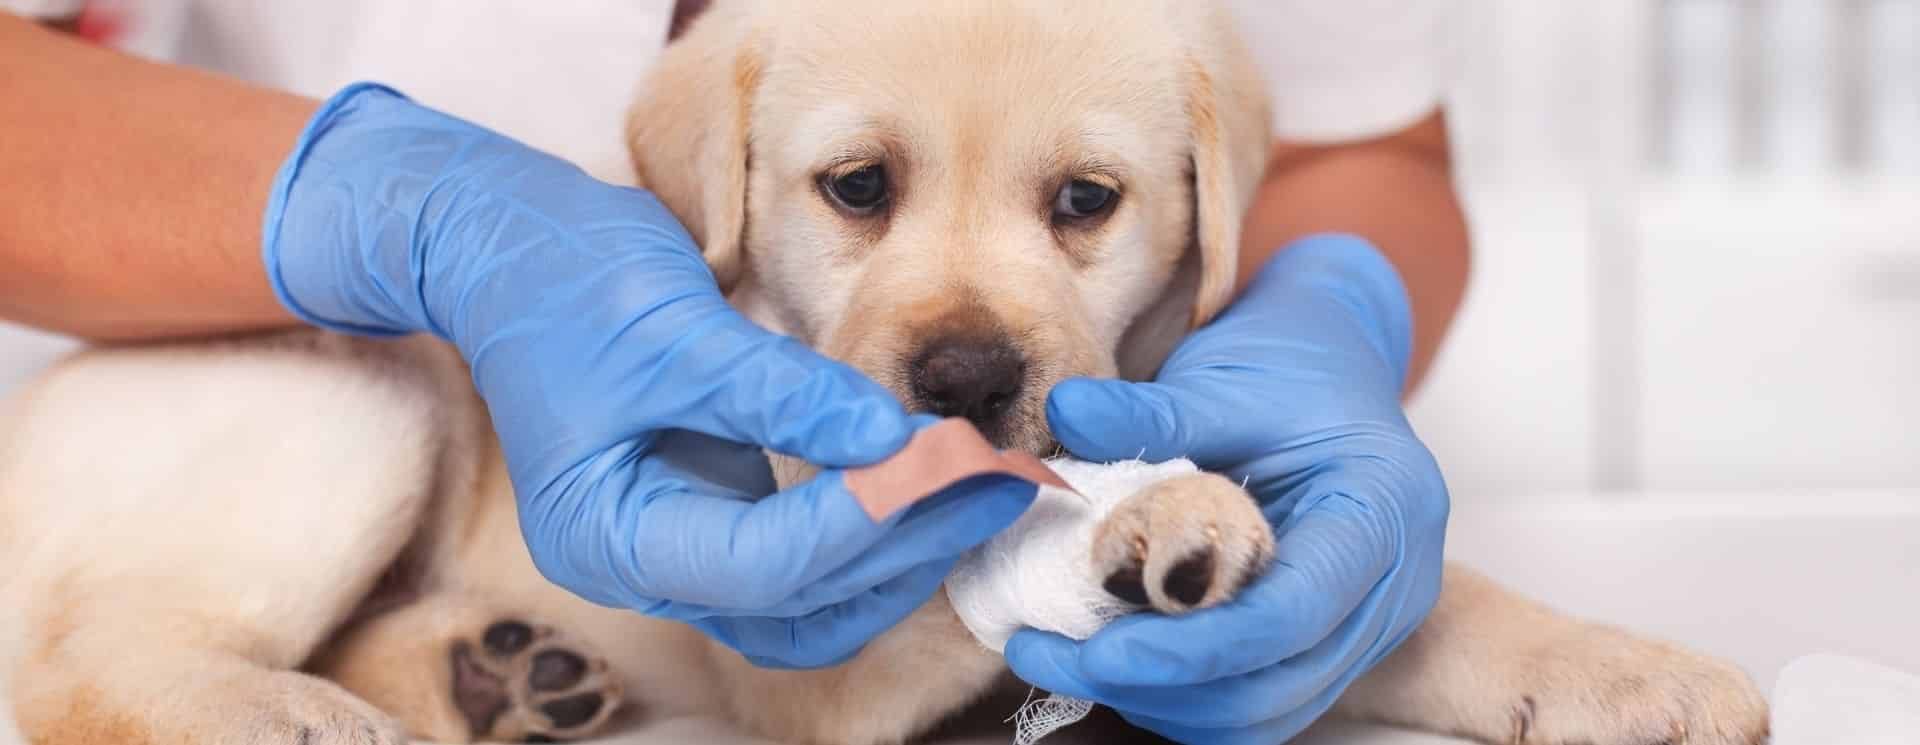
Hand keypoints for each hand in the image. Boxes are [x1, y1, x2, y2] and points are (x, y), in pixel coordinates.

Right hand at [263, 84, 1036, 667]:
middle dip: (906, 547)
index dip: (865, 517)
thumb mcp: (672, 327)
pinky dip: (875, 531)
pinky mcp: (716, 513)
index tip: (951, 462)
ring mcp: (681, 546)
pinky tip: (935, 482)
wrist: (509, 248)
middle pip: (800, 605)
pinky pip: (811, 558)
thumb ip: (782, 390)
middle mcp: (645, 562)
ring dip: (902, 555)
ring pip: (814, 603)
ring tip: (987, 489)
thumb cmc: (566, 279)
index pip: (762, 563)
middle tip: (1002, 482)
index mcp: (608, 534)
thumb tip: (897, 434)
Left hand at [1006, 234, 1448, 742]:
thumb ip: (1153, 411)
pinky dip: (1178, 694)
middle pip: (1274, 685)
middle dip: (1154, 687)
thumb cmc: (1289, 367)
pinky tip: (1113, 654)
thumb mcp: (1225, 379)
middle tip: (1044, 654)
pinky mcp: (1326, 646)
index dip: (1192, 649)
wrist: (1332, 367)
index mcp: (1383, 513)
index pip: (1293, 614)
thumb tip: (1067, 410)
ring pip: (1261, 713)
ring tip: (1065, 656)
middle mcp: (1391, 588)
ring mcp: (1364, 627)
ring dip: (1159, 700)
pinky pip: (1253, 703)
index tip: (1095, 652)